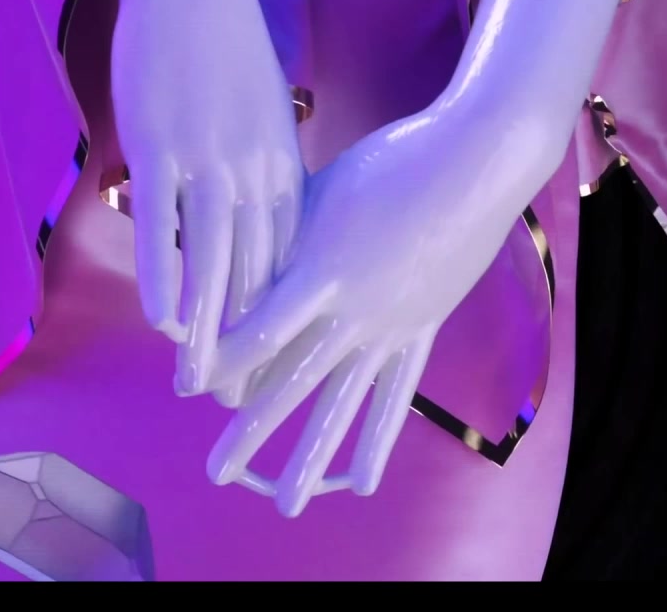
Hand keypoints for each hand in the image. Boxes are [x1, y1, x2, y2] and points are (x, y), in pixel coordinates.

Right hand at [105, 0, 304, 394]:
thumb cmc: (224, 55)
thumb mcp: (261, 120)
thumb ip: (261, 175)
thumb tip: (254, 226)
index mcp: (284, 169)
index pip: (286, 264)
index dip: (279, 323)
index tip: (274, 371)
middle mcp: (256, 173)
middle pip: (256, 275)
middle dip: (248, 345)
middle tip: (238, 401)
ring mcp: (209, 159)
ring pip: (215, 259)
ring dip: (208, 329)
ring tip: (197, 382)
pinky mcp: (163, 143)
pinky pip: (165, 221)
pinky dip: (165, 272)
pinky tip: (161, 319)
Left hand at [202, 105, 533, 516]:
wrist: (475, 163)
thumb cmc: (388, 164)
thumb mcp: (319, 192)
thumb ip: (281, 239)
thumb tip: (238, 269)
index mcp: (318, 271)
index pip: (256, 337)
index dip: (221, 367)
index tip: (191, 391)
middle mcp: (352, 312)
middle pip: (291, 384)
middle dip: (250, 432)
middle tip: (217, 473)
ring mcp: (391, 329)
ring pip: (344, 406)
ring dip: (313, 458)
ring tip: (288, 504)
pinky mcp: (422, 332)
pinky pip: (395, 397)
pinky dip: (379, 441)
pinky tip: (365, 483)